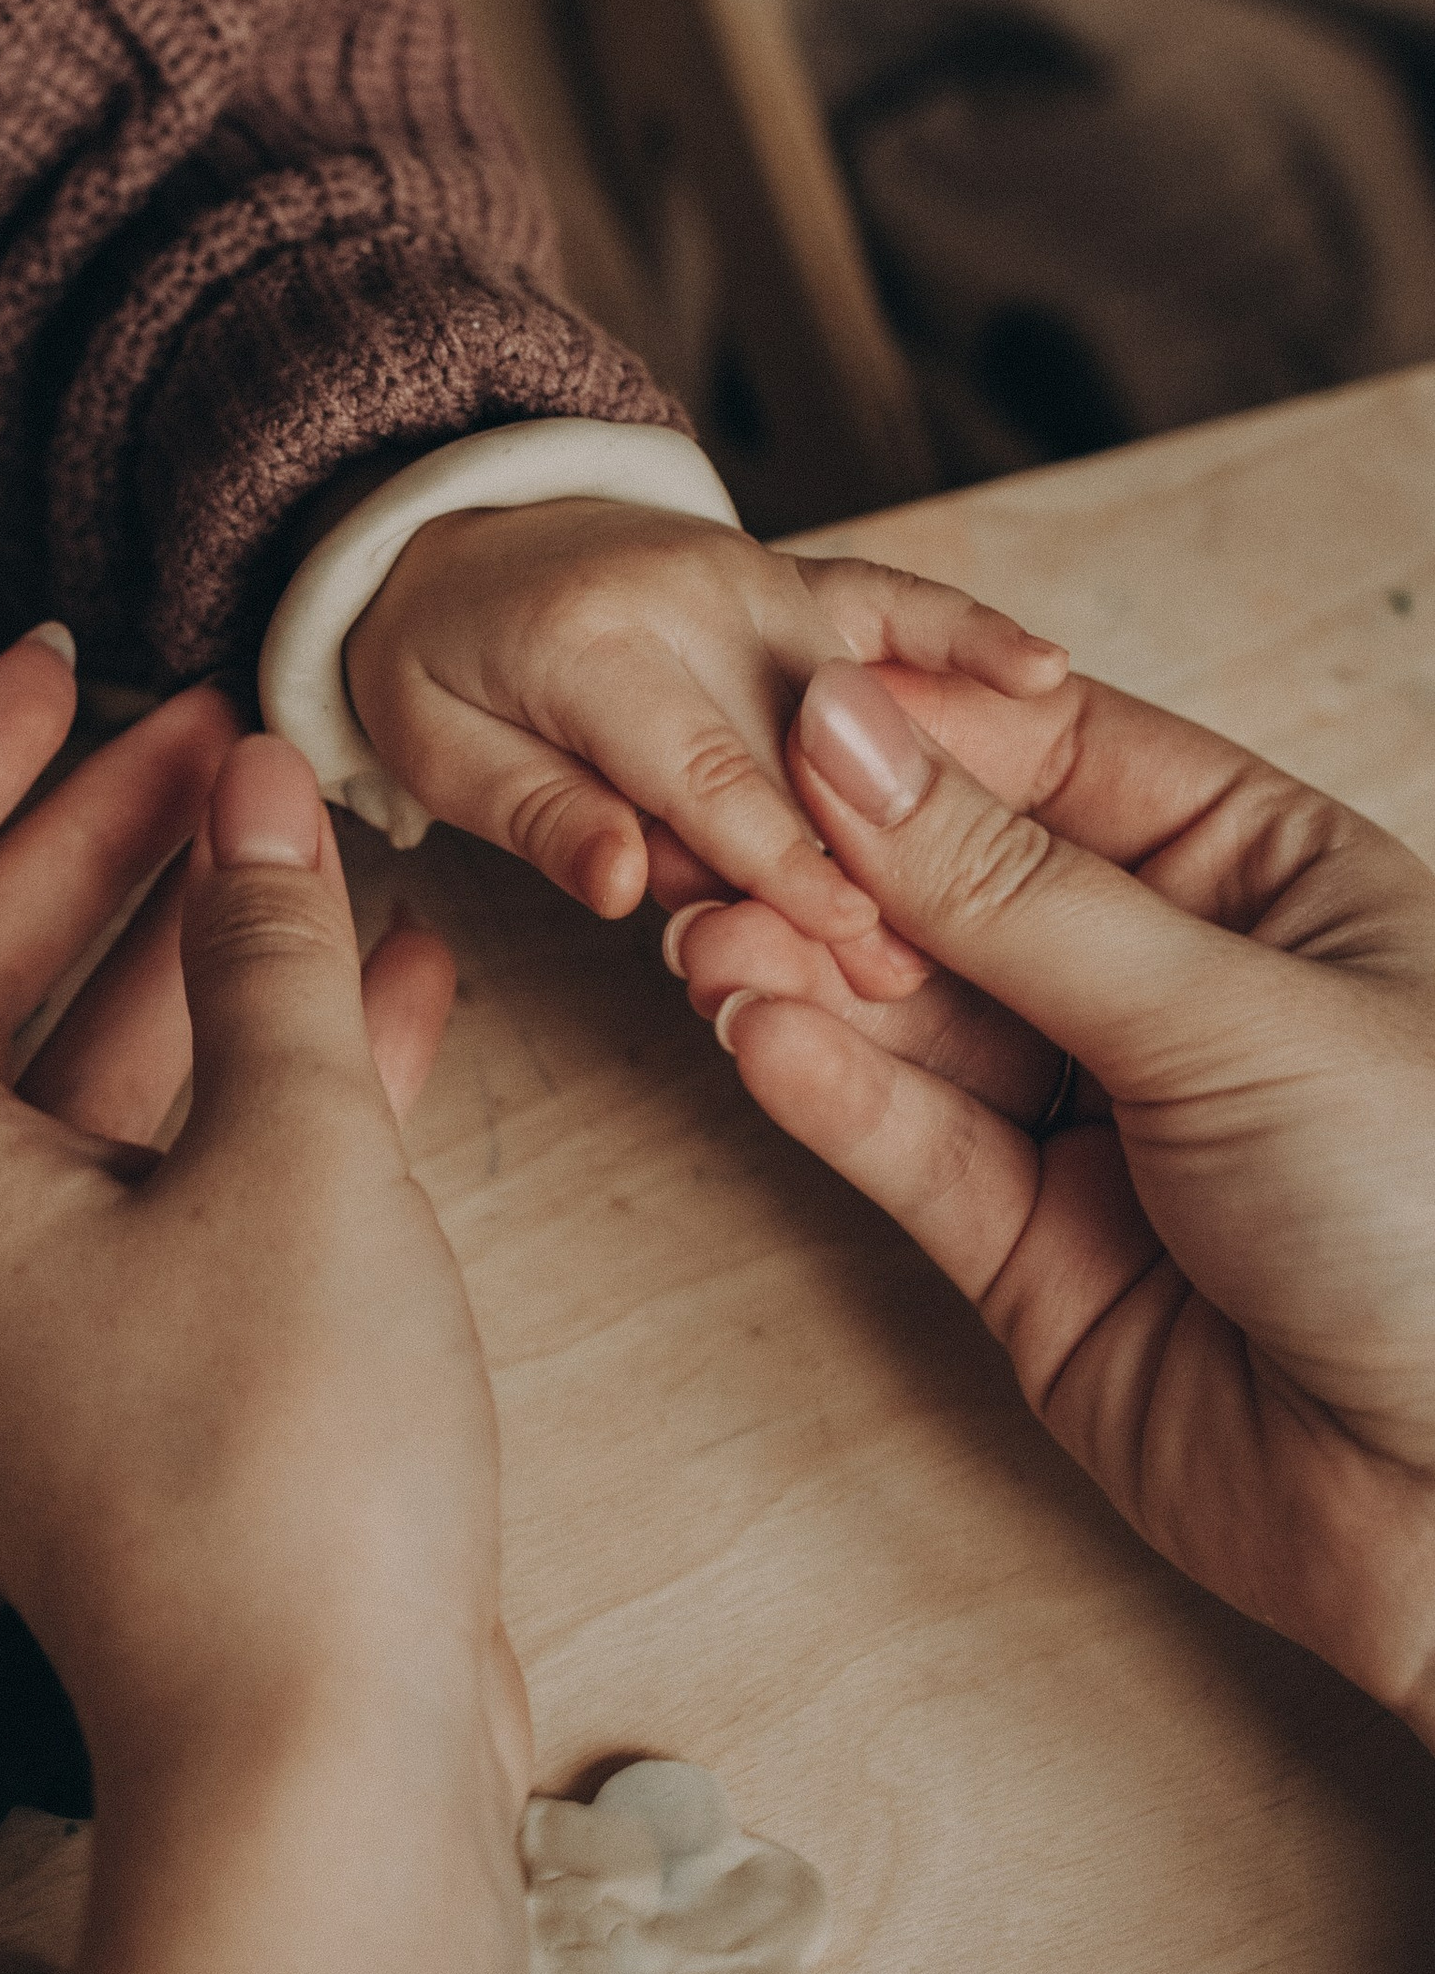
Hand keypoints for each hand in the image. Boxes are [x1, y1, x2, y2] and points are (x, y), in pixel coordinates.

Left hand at [0, 628, 516, 1799]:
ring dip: (210, 950)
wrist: (318, 1755)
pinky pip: (186, 1178)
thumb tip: (254, 784)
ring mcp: (39, 1320)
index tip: (62, 664)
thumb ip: (265, 947)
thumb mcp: (287, 1153)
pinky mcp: (146, 1381)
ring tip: (322, 823)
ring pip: (104, 1080)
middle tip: (218, 719)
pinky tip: (401, 980)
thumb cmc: (275, 1460)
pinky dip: (273, 1078)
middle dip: (103, 839)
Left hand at [344, 494, 1066, 1000]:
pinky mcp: (789, 568)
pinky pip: (889, 594)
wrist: (439, 531)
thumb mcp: (438, 752)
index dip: (780, 864)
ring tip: (984, 903)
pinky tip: (1045, 674)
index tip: (850, 942)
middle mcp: (688, 592)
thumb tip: (623, 883)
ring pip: (853, 701)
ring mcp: (751, 571)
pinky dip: (967, 629)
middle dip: (860, 864)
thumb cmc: (434, 663)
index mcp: (591, 642)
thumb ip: (539, 814)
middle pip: (798, 750)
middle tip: (917, 975)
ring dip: (918, 798)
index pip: (706, 774)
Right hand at [673, 660, 1434, 1736]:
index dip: (921, 742)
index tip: (787, 718)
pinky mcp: (1030, 1256)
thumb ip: (1020, 890)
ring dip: (803, 977)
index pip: (1059, 764)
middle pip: (962, 891)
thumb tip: (855, 737)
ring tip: (703, 942)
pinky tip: (754, 1035)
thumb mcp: (1232, 1015)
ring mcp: (1096, 1125)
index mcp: (1269, 878)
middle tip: (712, 844)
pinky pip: (912, 1149)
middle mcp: (1172, 989)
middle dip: (835, 867)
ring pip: (914, 1023)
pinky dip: (829, 1093)